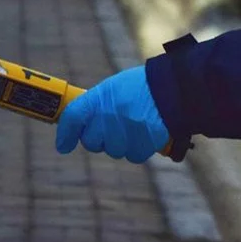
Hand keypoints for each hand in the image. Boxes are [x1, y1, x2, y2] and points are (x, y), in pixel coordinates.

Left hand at [55, 66, 169, 162]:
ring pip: (115, 150)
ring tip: (137, 125)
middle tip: (116, 126)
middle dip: (101, 138)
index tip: (64, 145)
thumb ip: (97, 106)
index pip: (73, 117)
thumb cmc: (143, 87)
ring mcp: (127, 129)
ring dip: (123, 143)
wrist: (176, 86)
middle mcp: (110, 114)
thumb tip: (80, 127)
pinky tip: (147, 133)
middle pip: (92, 141)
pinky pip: (134, 155)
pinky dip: (140, 148)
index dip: (66, 134)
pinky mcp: (144, 141)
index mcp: (100, 97)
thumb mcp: (115, 88)